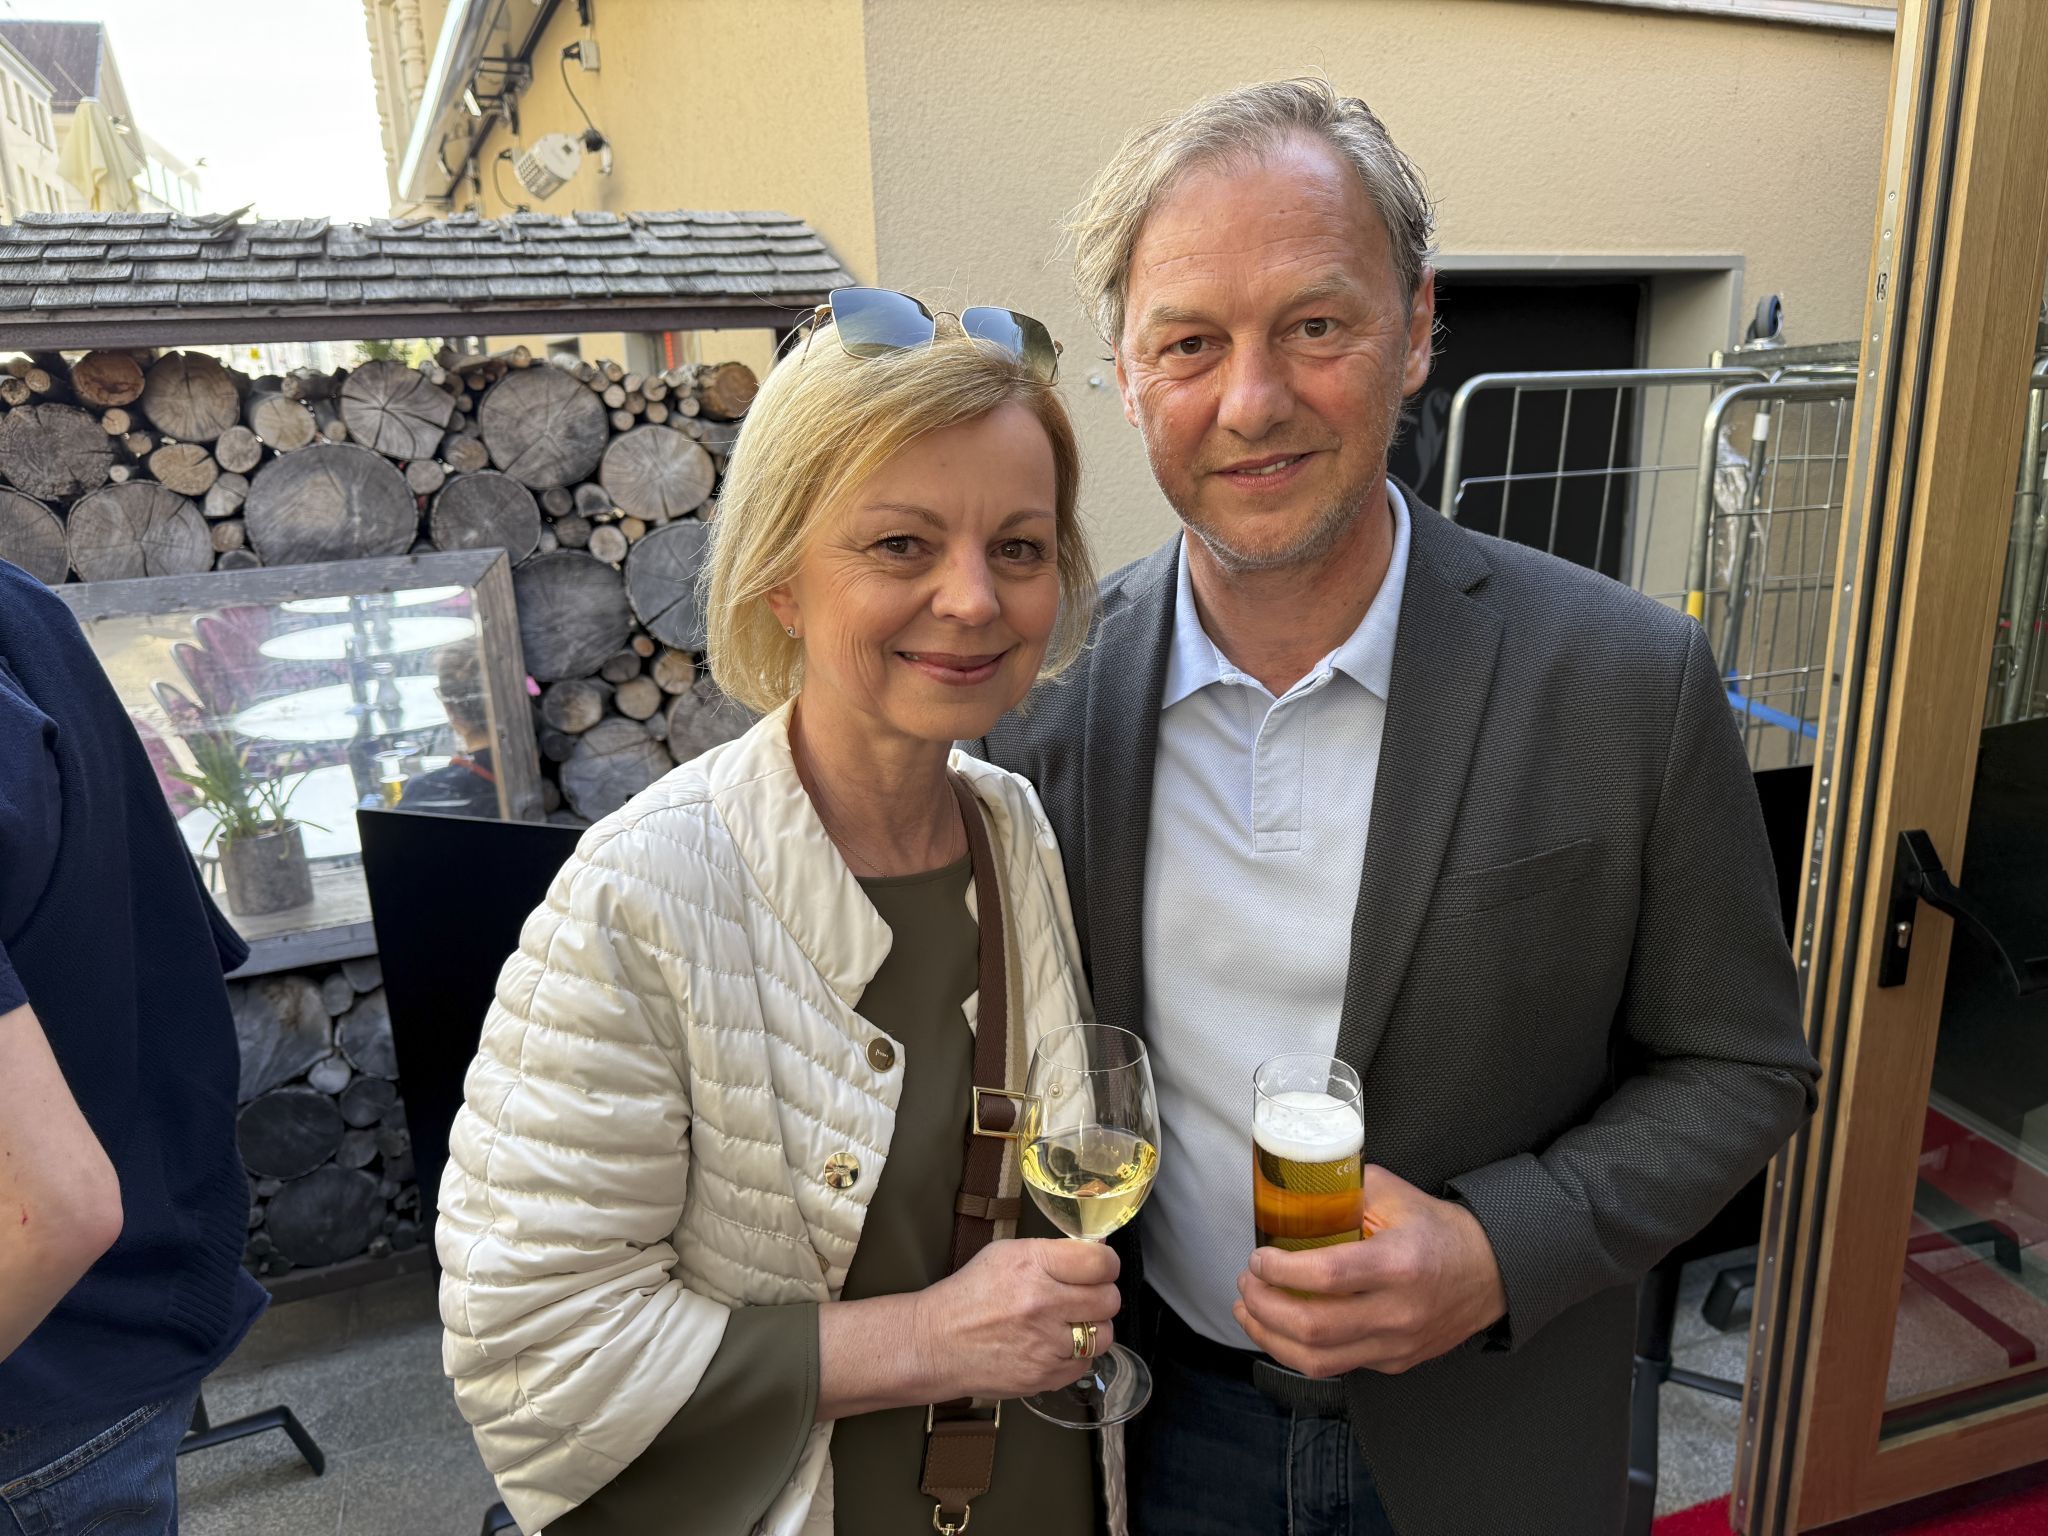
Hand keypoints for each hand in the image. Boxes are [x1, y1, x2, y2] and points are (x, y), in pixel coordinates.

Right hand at [914, 1238, 1120, 1400]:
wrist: (935, 1343)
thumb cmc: (970, 1295)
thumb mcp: (1006, 1254)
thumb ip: (1052, 1254)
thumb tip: (1095, 1255)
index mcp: (1032, 1265)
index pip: (1100, 1262)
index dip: (1107, 1264)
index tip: (1101, 1268)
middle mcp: (1042, 1302)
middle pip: (1109, 1299)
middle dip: (1101, 1296)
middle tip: (1084, 1298)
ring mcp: (1045, 1343)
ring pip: (1104, 1335)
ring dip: (1093, 1329)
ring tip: (1070, 1324)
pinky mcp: (1044, 1375)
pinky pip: (1086, 1364)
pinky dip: (1075, 1356)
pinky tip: (1053, 1346)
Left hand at [1232, 1165, 1505, 1377]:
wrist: (1492, 1272)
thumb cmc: (1439, 1230)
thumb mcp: (1396, 1194)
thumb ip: (1346, 1189)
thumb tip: (1295, 1184)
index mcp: (1399, 1263)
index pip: (1328, 1275)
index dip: (1282, 1270)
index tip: (1258, 1257)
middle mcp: (1398, 1312)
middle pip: (1314, 1327)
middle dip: (1264, 1306)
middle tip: (1246, 1282)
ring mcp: (1397, 1344)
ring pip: (1318, 1360)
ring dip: (1270, 1336)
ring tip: (1249, 1309)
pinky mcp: (1394, 1363)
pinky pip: (1336, 1366)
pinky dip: (1297, 1350)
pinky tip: (1280, 1328)